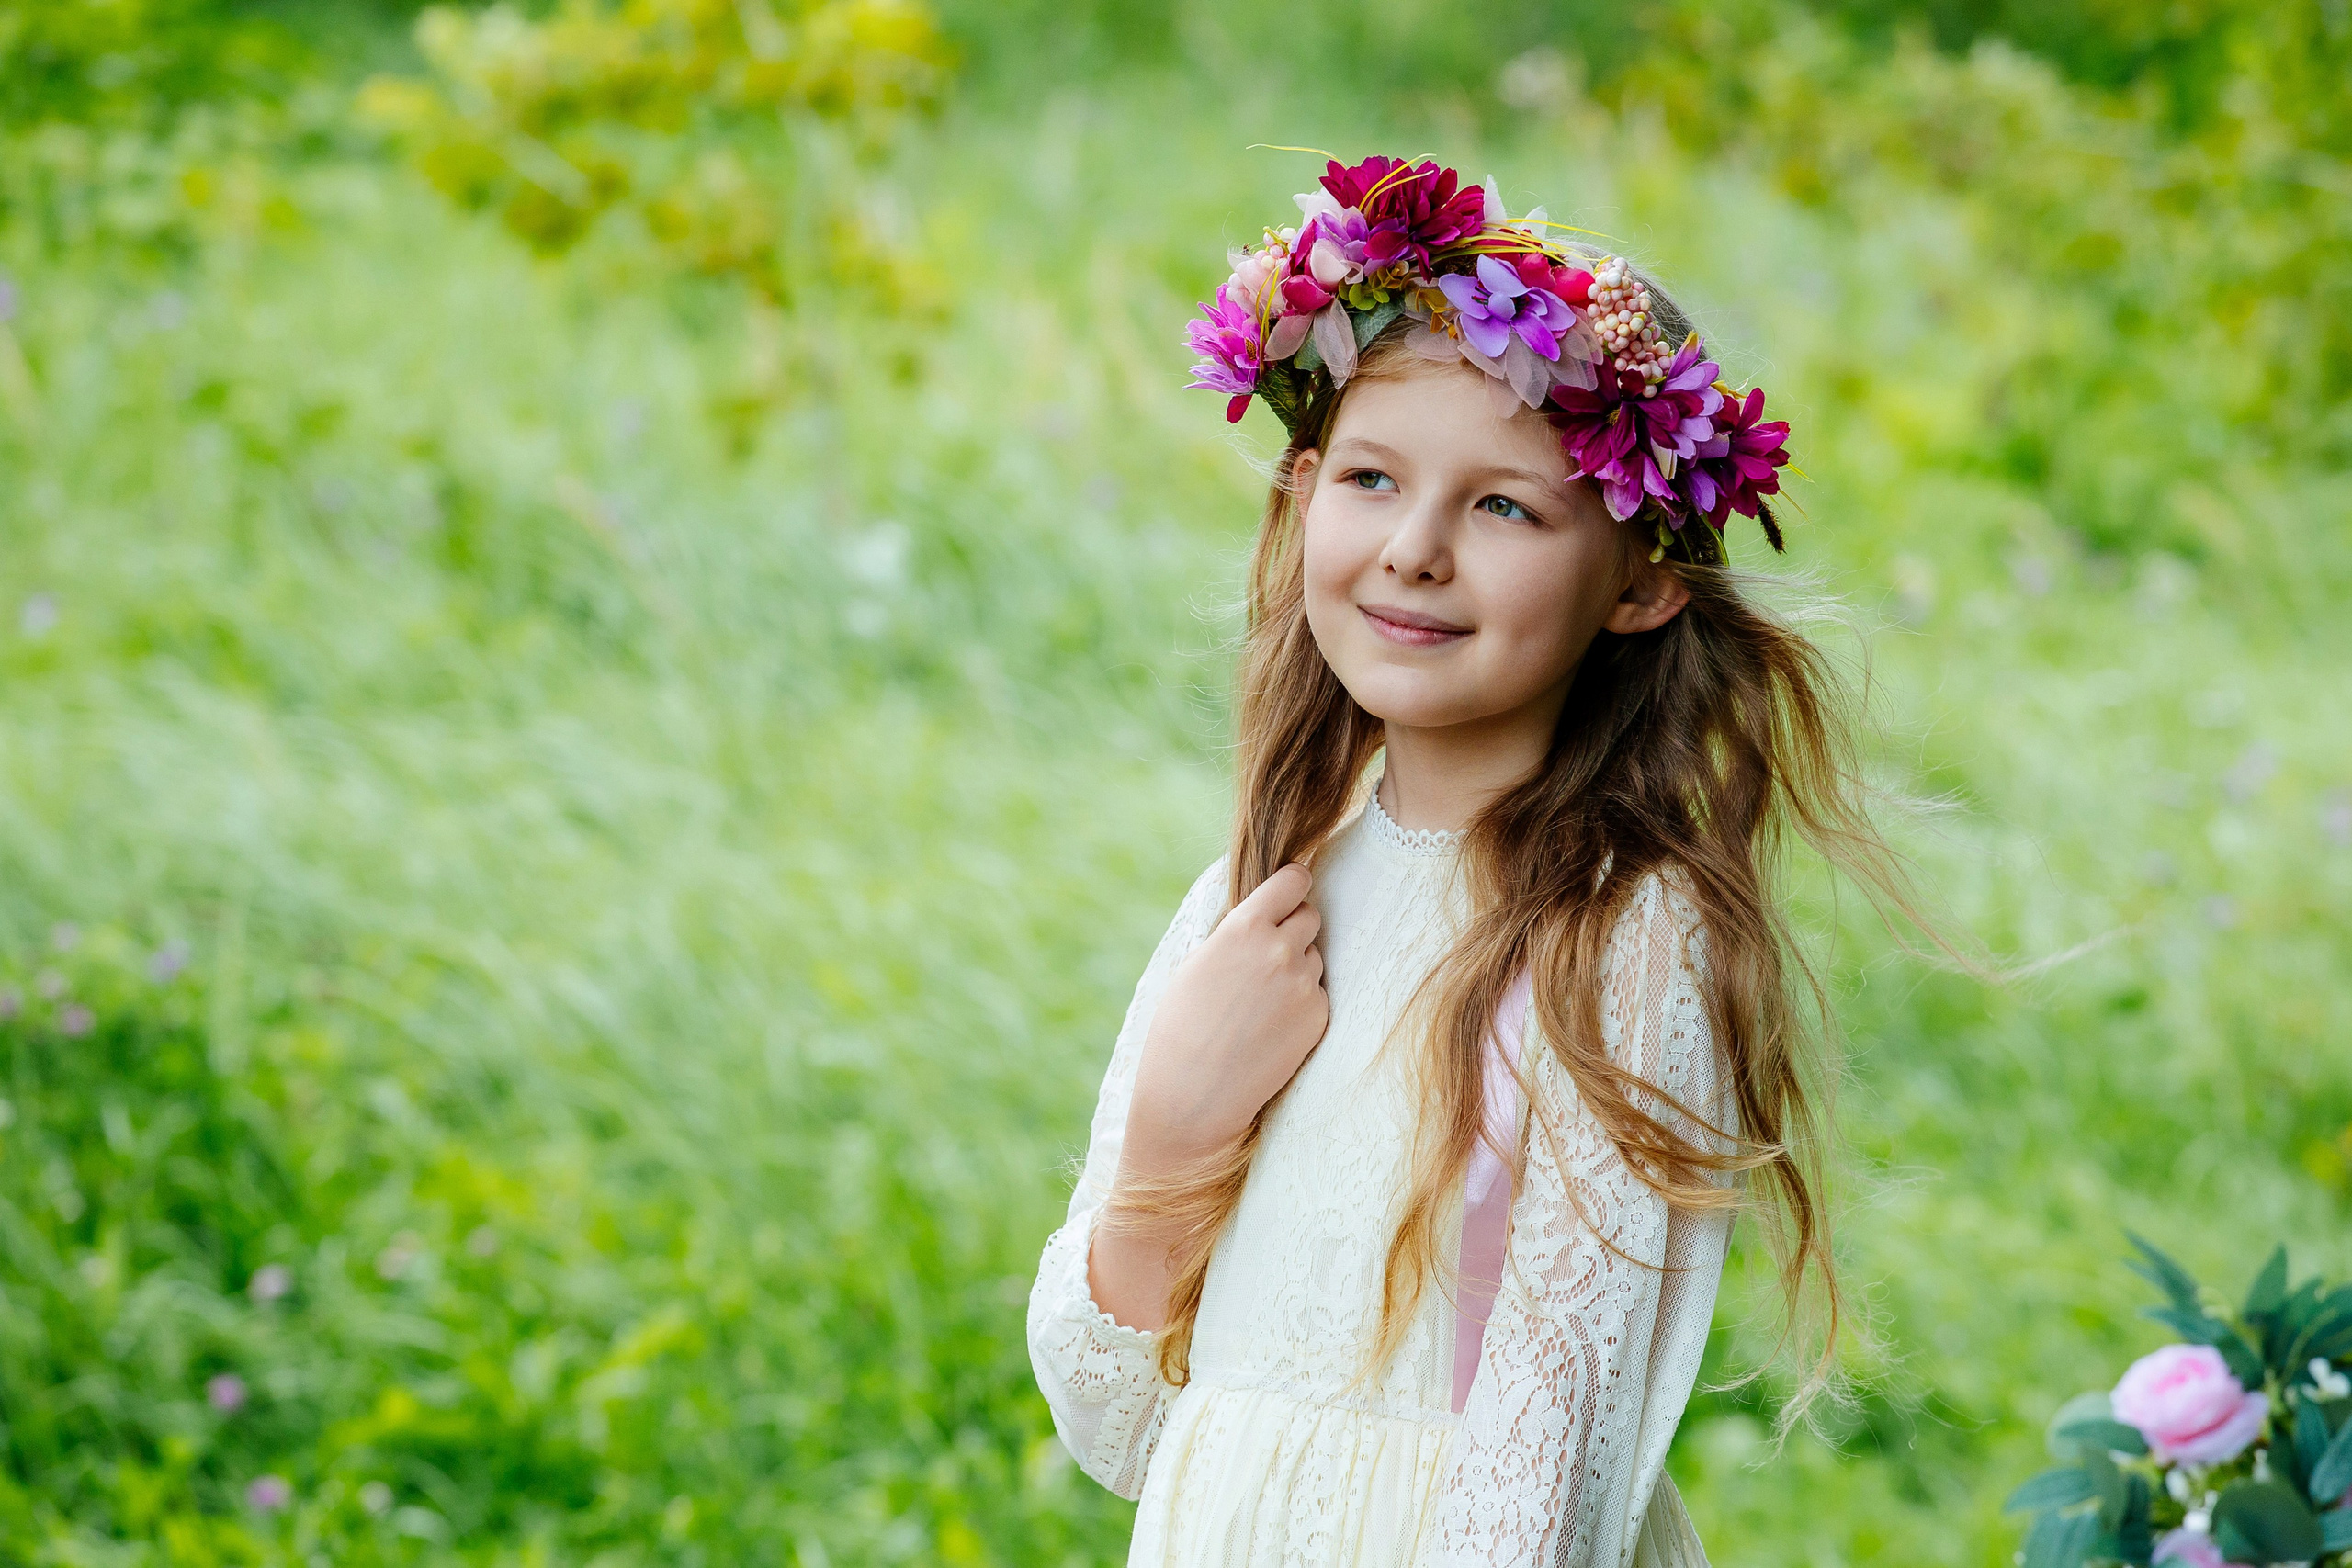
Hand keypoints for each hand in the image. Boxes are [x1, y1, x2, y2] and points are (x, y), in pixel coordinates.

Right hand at [1087, 863, 1326, 1332]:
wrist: (1193, 1094)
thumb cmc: (1181, 1027)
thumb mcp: (1197, 963)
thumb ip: (1236, 934)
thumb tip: (1264, 912)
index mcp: (1244, 927)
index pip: (1295, 880)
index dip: (1294, 885)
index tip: (1292, 891)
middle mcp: (1280, 950)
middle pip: (1310, 916)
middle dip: (1294, 929)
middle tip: (1268, 957)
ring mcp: (1304, 985)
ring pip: (1315, 958)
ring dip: (1298, 970)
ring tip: (1260, 1004)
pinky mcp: (1318, 1017)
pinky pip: (1318, 995)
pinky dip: (1302, 1005)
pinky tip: (1271, 1028)